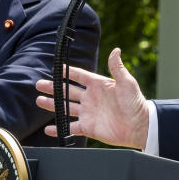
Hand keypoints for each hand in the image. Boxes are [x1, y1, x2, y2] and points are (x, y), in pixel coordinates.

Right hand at [35, 48, 150, 148]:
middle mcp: (91, 98)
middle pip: (67, 91)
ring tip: (39, 100)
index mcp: (98, 85)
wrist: (139, 126)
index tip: (56, 68)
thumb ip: (117, 68)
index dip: (67, 72)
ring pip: (66, 107)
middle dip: (53, 88)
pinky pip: (70, 127)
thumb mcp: (127, 83)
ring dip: (52, 104)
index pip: (79, 76)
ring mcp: (88, 113)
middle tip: (39, 84)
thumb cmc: (135, 103)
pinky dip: (59, 129)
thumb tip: (116, 50)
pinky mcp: (88, 127)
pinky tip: (48, 129)